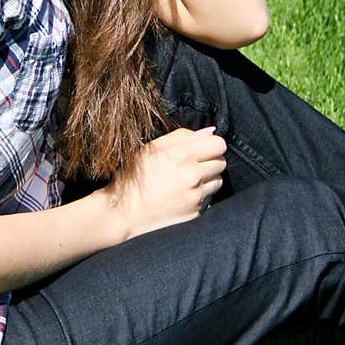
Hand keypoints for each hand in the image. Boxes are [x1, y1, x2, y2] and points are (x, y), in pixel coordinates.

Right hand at [104, 126, 226, 239]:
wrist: (122, 213)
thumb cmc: (133, 177)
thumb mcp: (151, 149)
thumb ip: (181, 136)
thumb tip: (208, 132)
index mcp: (181, 156)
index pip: (218, 144)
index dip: (211, 144)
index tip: (201, 148)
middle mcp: (192, 176)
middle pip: (221, 161)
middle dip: (210, 161)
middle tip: (192, 165)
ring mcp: (195, 196)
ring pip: (218, 181)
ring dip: (207, 179)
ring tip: (187, 181)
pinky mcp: (196, 212)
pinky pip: (209, 198)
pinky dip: (200, 195)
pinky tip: (182, 195)